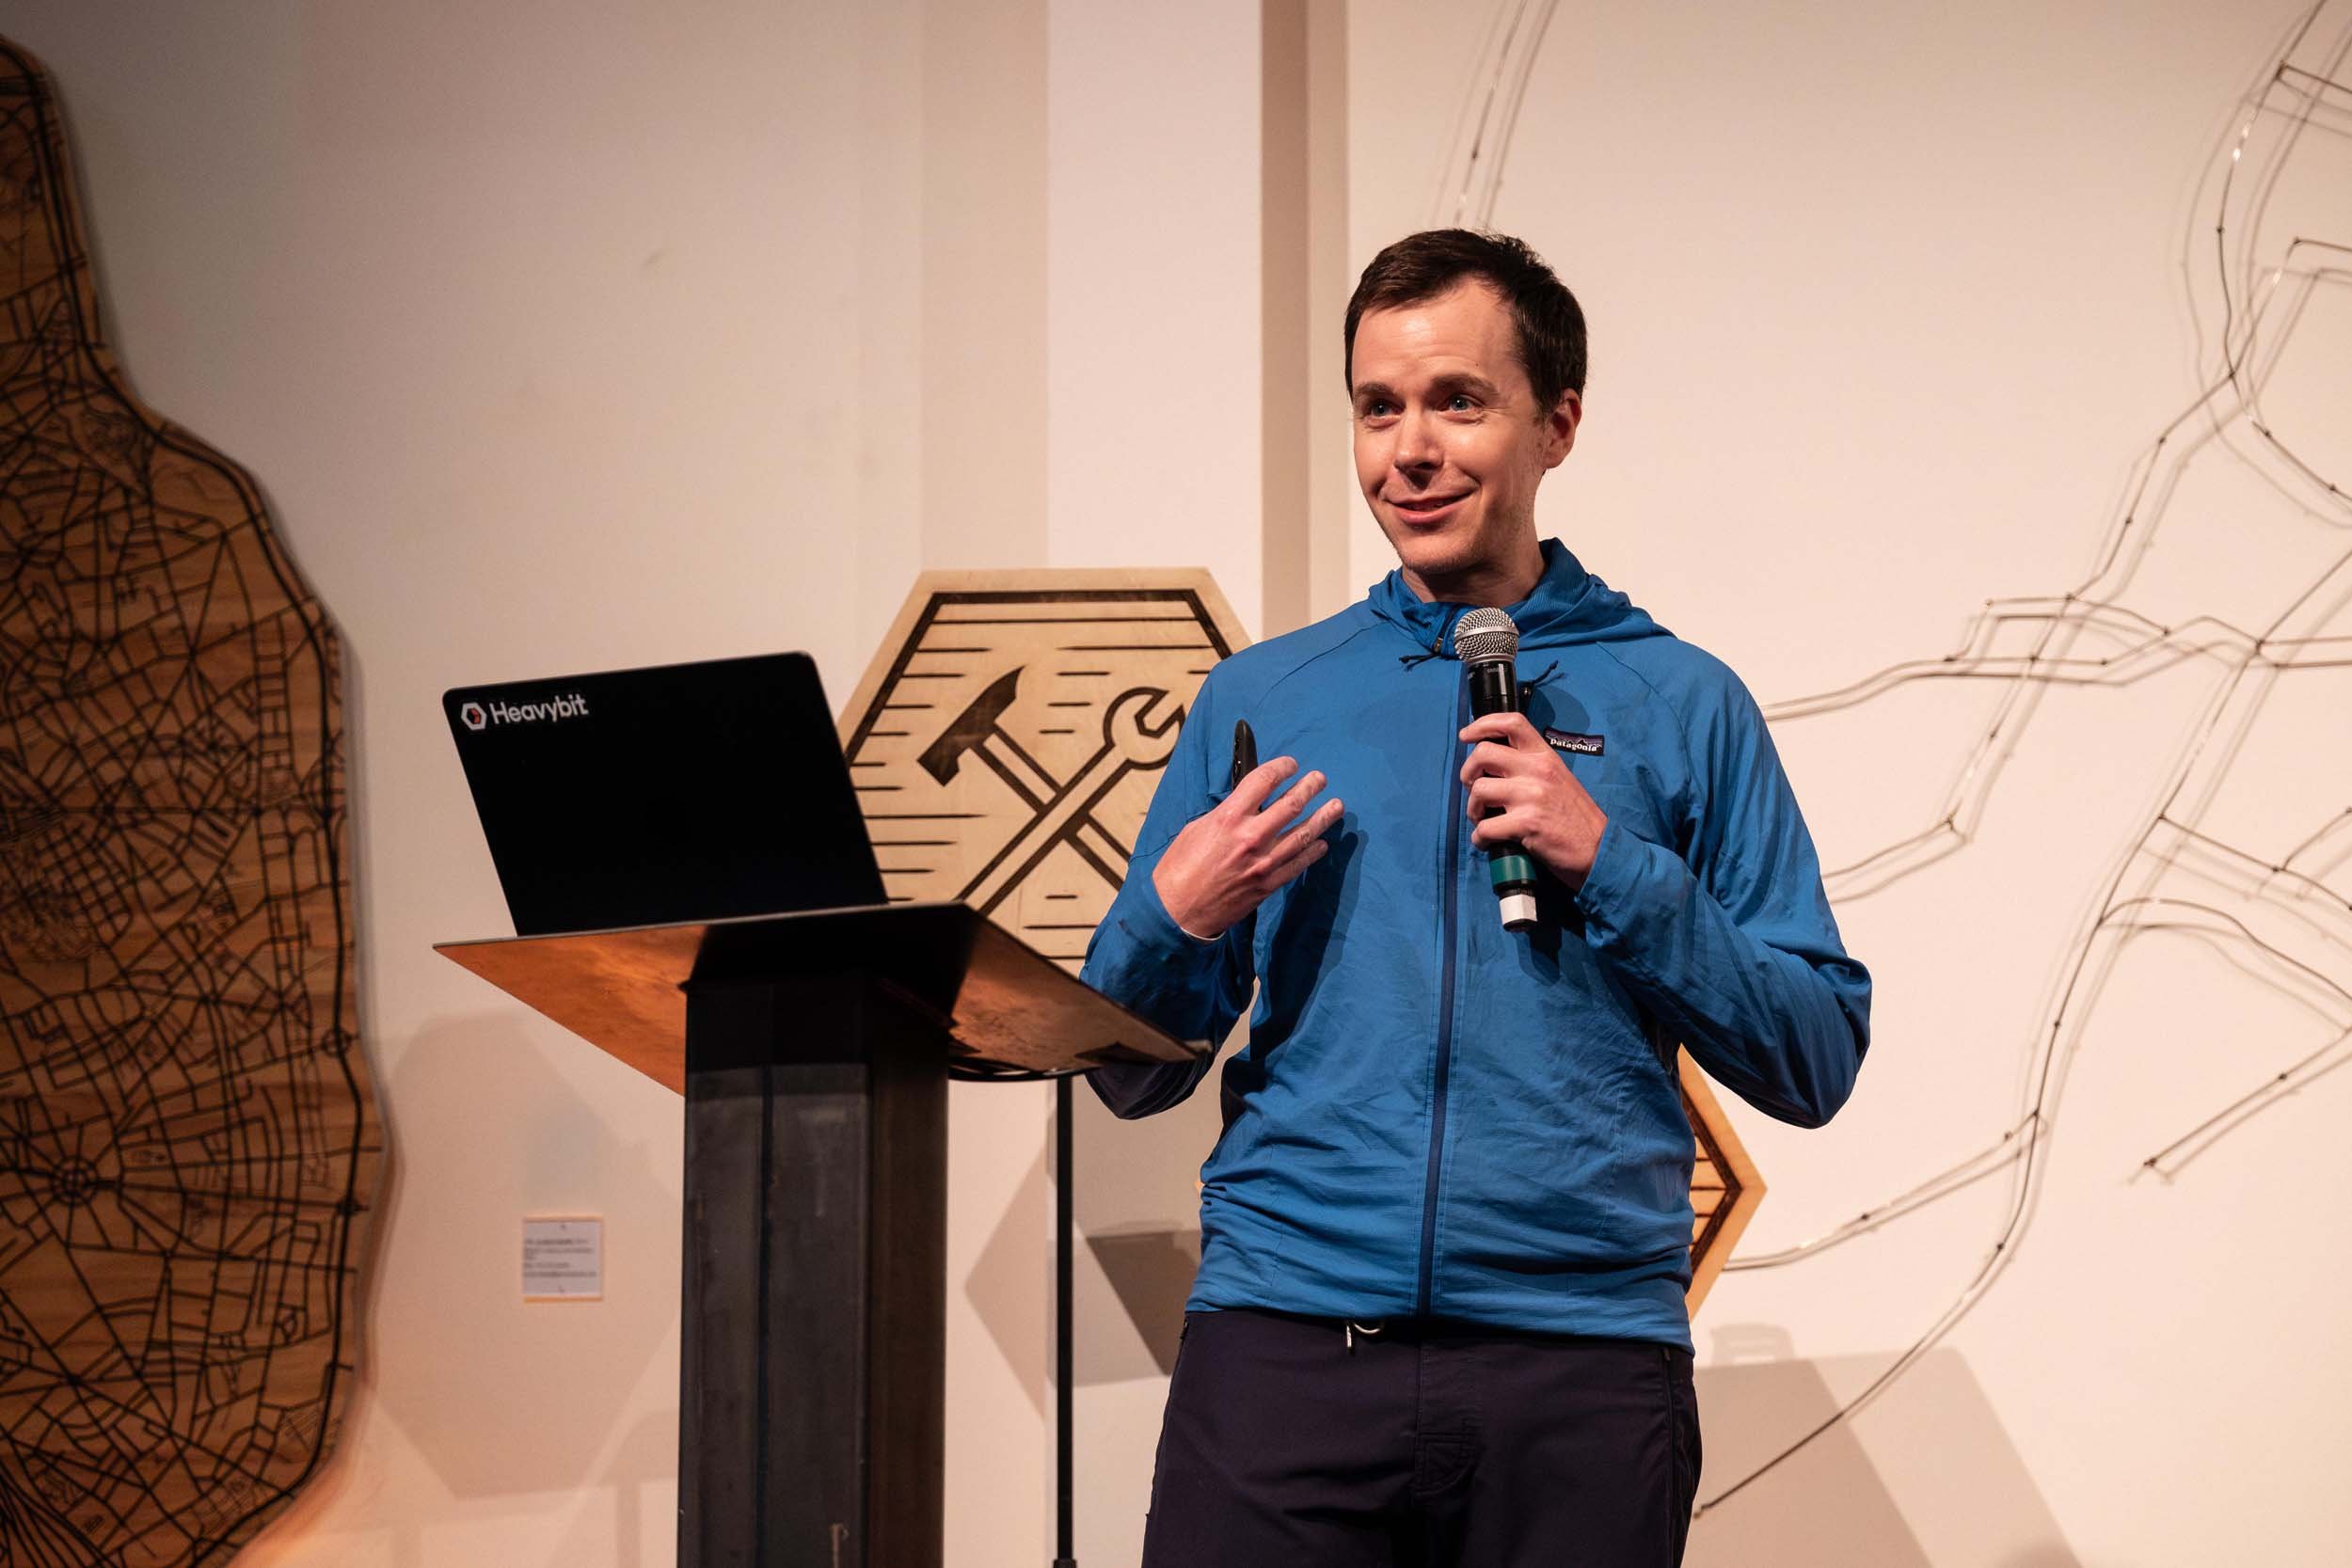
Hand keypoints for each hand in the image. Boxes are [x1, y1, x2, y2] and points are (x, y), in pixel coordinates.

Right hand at [1152, 756, 1344, 938]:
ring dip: (1324, 817)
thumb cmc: (1179, 868)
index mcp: (1229, 817)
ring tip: (1336, 806)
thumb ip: (1225, 814)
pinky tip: (1322, 843)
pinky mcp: (1269, 884)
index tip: (1291, 764)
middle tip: (1320, 779)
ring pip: (1304, 833)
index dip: (1282, 767)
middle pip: (1292, 803)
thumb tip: (1246, 806)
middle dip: (1310, 787)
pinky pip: (1299, 864)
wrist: (1177, 911)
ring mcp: (1264, 862)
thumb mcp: (1196, 828)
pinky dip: (1313, 852)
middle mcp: (1251, 837)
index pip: (1264, 780)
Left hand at [1458, 713, 1607, 889]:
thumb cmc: (1575, 818)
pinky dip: (1480, 839)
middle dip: (1467, 773)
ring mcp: (1532, 796)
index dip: (1482, 724)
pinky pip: (1484, 828)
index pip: (1512, 722)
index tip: (1466, 736)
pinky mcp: (1527, 823)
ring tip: (1484, 820)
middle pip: (1482, 753)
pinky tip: (1488, 842)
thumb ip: (1530, 768)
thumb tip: (1492, 766)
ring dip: (1473, 810)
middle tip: (1473, 790)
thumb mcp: (1558, 779)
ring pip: (1478, 790)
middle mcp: (1538, 770)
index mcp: (1545, 757)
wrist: (1599, 850)